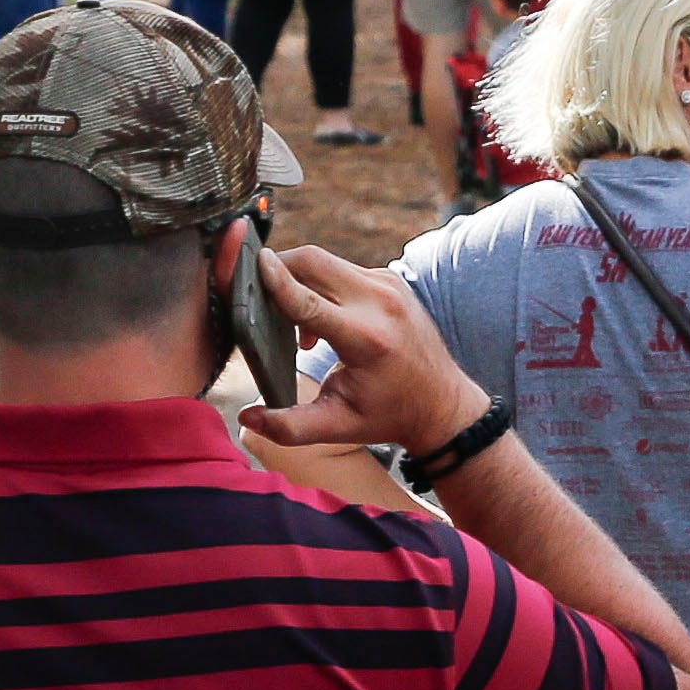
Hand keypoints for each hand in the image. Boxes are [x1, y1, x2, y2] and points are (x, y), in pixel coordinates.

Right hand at [233, 241, 480, 462]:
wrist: (441, 403)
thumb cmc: (389, 416)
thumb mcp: (339, 428)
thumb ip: (290, 427)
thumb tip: (247, 419)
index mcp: (367, 338)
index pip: (309, 299)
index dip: (276, 281)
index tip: (251, 264)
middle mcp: (380, 302)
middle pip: (313, 261)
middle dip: (278, 269)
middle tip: (258, 298)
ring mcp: (388, 285)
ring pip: (325, 261)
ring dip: (298, 281)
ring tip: (298, 329)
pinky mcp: (388, 278)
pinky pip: (340, 268)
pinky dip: (320, 285)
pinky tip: (321, 322)